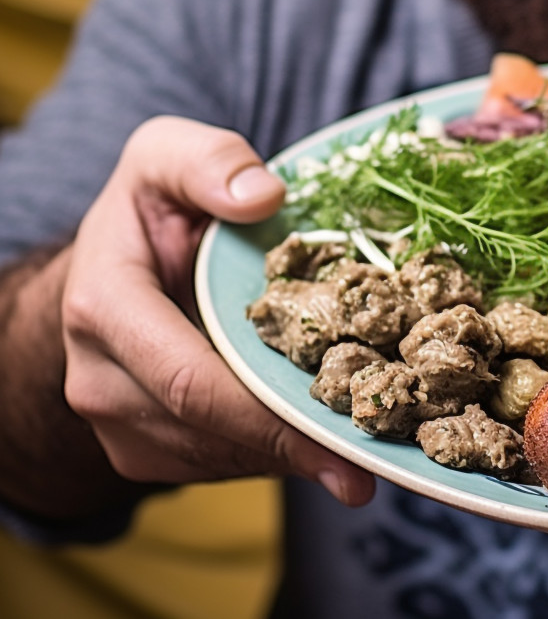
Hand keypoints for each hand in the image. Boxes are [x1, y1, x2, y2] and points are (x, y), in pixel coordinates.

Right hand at [61, 117, 374, 504]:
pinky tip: (325, 439)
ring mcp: (119, 423)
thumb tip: (264, 196)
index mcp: (104, 308)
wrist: (111, 265)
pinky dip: (275, 454)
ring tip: (364, 453)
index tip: (339, 443)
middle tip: (375, 463)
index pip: (189, 381)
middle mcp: (100, 379)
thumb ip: (208, 161)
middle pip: (212, 432)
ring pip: (220, 458)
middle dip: (296, 449)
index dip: (268, 419)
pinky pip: (219, 463)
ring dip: (292, 458)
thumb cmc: (152, 208)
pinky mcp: (144, 448)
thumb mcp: (168, 155)